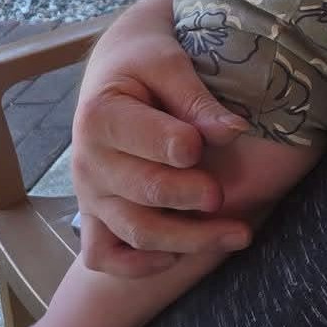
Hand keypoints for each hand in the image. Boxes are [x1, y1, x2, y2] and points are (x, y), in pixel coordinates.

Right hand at [71, 4, 250, 275]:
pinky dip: (139, 265)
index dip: (179, 146)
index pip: (143, 140)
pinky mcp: (96, 214)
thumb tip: (232, 133)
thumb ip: (198, 99)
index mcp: (100, 115)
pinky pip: (106, 255)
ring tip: (238, 234)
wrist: (114, 69)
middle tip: (224, 196)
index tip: (211, 144)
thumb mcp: (169, 62)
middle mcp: (87, 161)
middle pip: (143, 193)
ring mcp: (90, 193)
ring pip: (135, 231)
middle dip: (189, 197)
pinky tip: (182, 257)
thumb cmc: (145, 60)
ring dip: (188, 240)